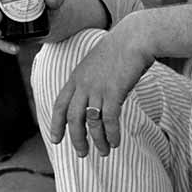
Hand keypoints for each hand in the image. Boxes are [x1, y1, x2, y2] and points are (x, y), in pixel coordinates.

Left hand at [48, 19, 152, 156]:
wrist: (136, 37)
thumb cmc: (123, 48)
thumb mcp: (100, 63)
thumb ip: (94, 80)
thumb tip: (98, 97)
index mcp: (76, 77)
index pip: (60, 104)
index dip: (55, 124)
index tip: (55, 140)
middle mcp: (83, 84)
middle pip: (73, 118)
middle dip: (76, 139)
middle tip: (82, 153)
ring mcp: (97, 88)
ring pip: (91, 122)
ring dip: (97, 140)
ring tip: (103, 152)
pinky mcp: (114, 92)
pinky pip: (109, 119)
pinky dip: (111, 133)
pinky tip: (115, 142)